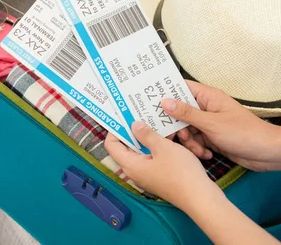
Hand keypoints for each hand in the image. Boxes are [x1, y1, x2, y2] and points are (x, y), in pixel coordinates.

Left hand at [105, 122, 219, 209]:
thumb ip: (146, 135)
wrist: (201, 198)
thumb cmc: (181, 172)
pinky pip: (153, 158)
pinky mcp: (159, 177)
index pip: (112, 145)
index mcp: (130, 165)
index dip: (115, 130)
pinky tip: (168, 136)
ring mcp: (147, 176)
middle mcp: (135, 172)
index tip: (122, 117)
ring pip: (143, 151)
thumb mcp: (163, 147)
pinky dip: (158, 147)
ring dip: (149, 138)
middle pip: (127, 147)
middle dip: (134, 131)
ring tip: (156, 122)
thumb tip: (133, 125)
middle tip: (139, 115)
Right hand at [165, 81, 280, 171]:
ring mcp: (208, 123)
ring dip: (189, 142)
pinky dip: (198, 149)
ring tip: (199, 150)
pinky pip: (195, 141)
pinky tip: (207, 154)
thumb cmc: (243, 133)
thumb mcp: (211, 123)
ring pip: (186, 130)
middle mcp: (205, 108)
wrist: (267, 154)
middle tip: (176, 137)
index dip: (165, 94)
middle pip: (179, 113)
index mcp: (207, 97)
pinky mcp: (211, 138)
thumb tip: (164, 101)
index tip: (149, 104)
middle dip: (178, 127)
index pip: (181, 89)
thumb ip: (186, 113)